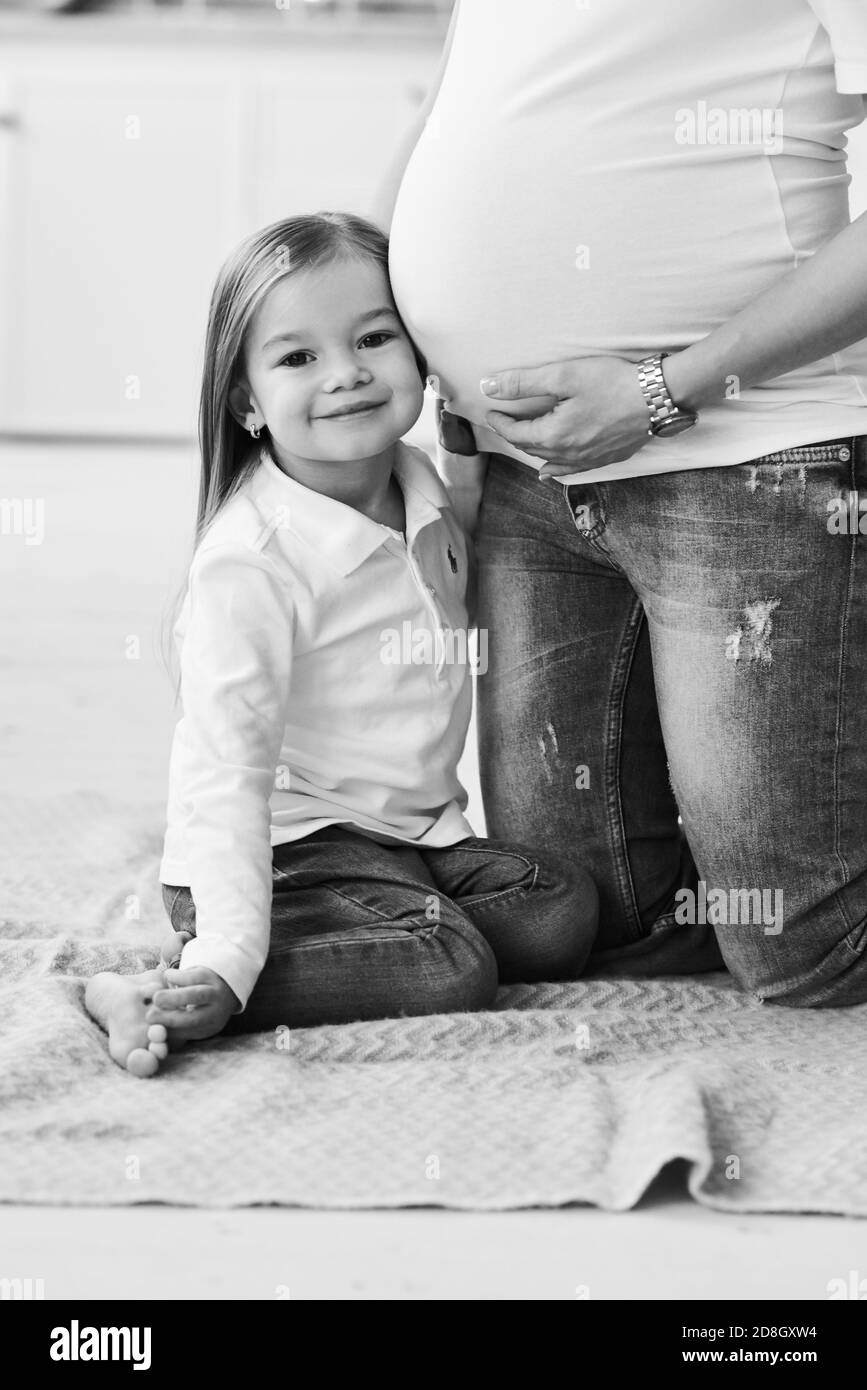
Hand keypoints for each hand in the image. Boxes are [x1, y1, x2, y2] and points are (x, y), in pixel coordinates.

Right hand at [145, 965, 239, 1039]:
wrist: (221, 985)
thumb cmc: (199, 1007)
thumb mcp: (193, 1021)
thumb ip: (174, 1029)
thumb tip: (151, 1036)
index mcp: (209, 1027)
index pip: (187, 1032)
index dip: (168, 1031)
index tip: (150, 1028)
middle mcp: (215, 1012)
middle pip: (193, 1018)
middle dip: (169, 1018)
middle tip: (149, 1017)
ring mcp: (214, 992)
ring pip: (194, 995)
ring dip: (173, 997)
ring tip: (156, 998)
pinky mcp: (208, 975)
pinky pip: (192, 976)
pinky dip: (176, 977)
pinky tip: (166, 977)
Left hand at [482, 356, 654, 476]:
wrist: (657, 397)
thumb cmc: (612, 382)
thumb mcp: (563, 375)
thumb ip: (523, 383)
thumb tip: (487, 387)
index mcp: (553, 435)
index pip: (516, 433)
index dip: (500, 423)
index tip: (490, 412)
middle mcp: (567, 453)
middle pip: (531, 448)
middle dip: (514, 435)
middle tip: (505, 421)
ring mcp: (587, 459)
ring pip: (550, 460)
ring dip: (533, 450)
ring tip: (522, 442)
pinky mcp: (605, 458)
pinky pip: (572, 469)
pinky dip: (556, 469)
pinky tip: (549, 472)